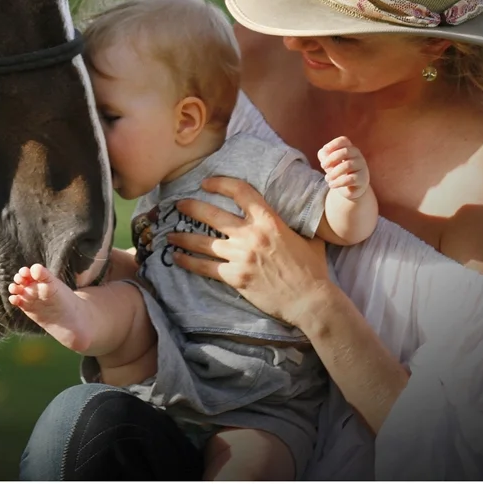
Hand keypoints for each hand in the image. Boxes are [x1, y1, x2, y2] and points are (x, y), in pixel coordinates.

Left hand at [167, 176, 333, 327]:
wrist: (310, 300)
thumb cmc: (312, 270)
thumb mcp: (309, 238)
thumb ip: (296, 223)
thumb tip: (299, 211)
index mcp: (269, 221)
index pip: (240, 192)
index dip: (220, 183)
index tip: (206, 183)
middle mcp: (251, 235)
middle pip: (212, 215)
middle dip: (192, 207)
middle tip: (178, 204)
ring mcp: (241, 256)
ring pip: (203, 242)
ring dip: (183, 237)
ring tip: (170, 234)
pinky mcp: (235, 277)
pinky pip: (205, 267)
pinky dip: (188, 262)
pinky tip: (177, 259)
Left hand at [318, 136, 369, 200]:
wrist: (349, 188)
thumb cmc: (337, 170)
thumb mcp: (328, 162)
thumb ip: (324, 155)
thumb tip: (325, 154)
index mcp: (349, 148)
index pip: (344, 140)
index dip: (333, 144)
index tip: (324, 151)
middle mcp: (358, 155)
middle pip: (345, 151)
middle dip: (331, 159)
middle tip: (323, 166)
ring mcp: (362, 167)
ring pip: (347, 165)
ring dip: (333, 172)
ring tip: (327, 178)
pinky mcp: (363, 179)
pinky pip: (350, 179)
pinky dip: (338, 182)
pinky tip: (332, 185)